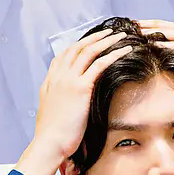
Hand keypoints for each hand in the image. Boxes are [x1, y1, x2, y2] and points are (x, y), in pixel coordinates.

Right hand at [31, 28, 133, 164]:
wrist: (48, 143)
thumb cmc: (52, 134)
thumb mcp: (52, 112)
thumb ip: (59, 99)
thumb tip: (68, 101)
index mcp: (50, 80)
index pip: (65, 54)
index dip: (80, 44)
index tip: (92, 41)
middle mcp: (58, 75)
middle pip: (78, 47)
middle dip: (95, 37)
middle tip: (110, 32)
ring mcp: (68, 79)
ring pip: (89, 51)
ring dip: (107, 41)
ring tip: (121, 36)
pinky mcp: (80, 87)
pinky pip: (99, 65)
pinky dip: (113, 54)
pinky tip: (125, 51)